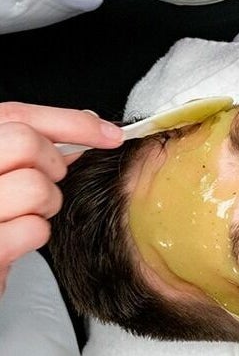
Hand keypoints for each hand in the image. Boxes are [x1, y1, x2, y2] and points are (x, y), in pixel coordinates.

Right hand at [0, 102, 123, 295]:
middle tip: (45, 184)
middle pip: (25, 143)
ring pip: (36, 186)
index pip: (15, 115)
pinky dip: (34, 235)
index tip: (111, 134)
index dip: (70, 121)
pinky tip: (14, 239)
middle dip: (51, 165)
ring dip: (45, 204)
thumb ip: (30, 153)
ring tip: (23, 215)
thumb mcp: (0, 175)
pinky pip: (34, 228)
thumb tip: (84, 133)